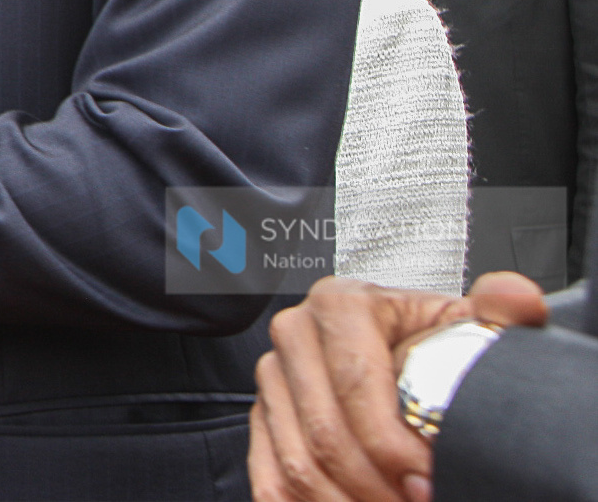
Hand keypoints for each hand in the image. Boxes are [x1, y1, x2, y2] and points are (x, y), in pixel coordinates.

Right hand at [249, 272, 549, 501]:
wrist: (394, 347)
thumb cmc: (427, 339)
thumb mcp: (463, 320)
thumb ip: (499, 307)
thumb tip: (518, 299)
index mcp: (341, 305)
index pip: (356, 385)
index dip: (392, 445)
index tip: (428, 479)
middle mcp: (296, 334)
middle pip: (325, 432)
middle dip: (374, 485)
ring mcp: (274, 377)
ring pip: (298, 462)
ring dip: (343, 501)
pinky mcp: (264, 414)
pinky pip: (270, 475)